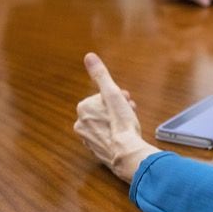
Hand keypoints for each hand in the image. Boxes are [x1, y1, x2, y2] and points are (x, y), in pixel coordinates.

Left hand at [74, 53, 156, 183]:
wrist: (127, 155)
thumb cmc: (121, 124)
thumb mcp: (112, 94)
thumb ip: (101, 75)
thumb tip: (89, 56)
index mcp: (83, 110)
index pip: (102, 97)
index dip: (117, 97)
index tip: (127, 100)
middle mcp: (81, 125)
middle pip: (104, 110)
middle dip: (119, 108)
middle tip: (131, 111)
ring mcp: (88, 140)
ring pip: (106, 123)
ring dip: (119, 120)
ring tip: (131, 124)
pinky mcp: (98, 151)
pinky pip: (108, 137)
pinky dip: (117, 134)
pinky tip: (127, 136)